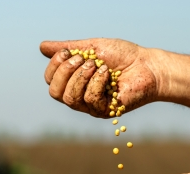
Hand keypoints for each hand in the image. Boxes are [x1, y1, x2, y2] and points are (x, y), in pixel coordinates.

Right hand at [40, 38, 158, 116]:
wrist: (147, 66)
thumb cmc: (123, 56)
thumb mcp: (92, 47)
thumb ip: (69, 48)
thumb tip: (42, 47)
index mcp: (74, 81)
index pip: (50, 81)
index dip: (54, 66)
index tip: (68, 52)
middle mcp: (79, 96)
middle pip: (54, 92)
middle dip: (65, 72)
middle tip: (84, 59)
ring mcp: (91, 106)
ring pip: (70, 98)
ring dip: (81, 77)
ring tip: (98, 65)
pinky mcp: (104, 111)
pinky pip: (90, 100)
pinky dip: (97, 83)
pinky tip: (108, 74)